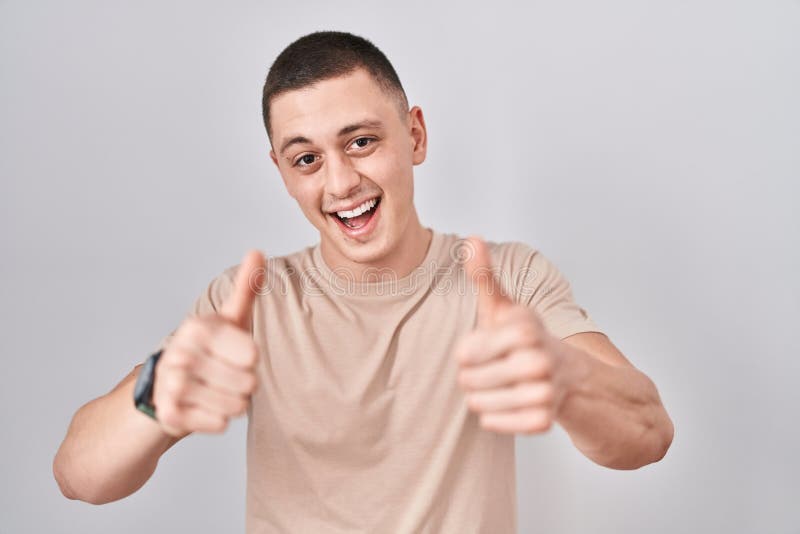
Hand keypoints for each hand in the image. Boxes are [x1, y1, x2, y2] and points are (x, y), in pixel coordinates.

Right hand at [152, 250, 265, 436]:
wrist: (165, 387)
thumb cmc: (209, 350)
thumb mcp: (228, 318)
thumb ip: (246, 287)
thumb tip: (257, 251)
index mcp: (198, 328)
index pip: (252, 355)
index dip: (250, 360)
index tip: (234, 353)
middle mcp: (180, 354)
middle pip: (248, 383)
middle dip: (244, 384)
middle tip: (223, 375)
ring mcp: (171, 385)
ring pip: (236, 406)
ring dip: (232, 402)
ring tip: (213, 390)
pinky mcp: (169, 414)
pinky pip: (219, 424)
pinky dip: (217, 420)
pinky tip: (202, 407)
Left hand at [454, 237, 565, 434]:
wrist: (570, 375)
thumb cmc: (525, 339)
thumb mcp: (503, 306)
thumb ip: (484, 275)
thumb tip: (471, 239)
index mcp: (525, 329)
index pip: (464, 352)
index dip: (468, 352)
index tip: (486, 346)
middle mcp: (538, 359)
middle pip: (468, 380)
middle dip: (471, 377)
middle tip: (491, 370)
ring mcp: (544, 391)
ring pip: (478, 404)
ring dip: (480, 398)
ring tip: (498, 386)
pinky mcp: (544, 420)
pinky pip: (494, 424)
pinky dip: (494, 418)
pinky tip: (506, 404)